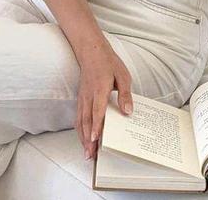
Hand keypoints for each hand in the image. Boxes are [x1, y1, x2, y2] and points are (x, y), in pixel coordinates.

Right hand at [74, 38, 132, 160]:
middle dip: (88, 139)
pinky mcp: (81, 98)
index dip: (96, 126)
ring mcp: (83, 97)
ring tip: (86, 153)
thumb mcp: (123, 76)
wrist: (92, 51)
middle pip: (86, 121)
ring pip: (80, 120)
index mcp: (100, 89)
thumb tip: (128, 112)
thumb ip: (125, 95)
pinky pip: (78, 116)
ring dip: (82, 137)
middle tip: (90, 155)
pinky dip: (79, 129)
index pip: (97, 111)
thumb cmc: (108, 63)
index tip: (95, 139)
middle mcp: (89, 95)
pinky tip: (82, 138)